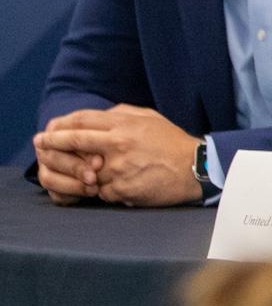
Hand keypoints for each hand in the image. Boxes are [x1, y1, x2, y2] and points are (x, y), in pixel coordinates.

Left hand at [33, 105, 201, 206]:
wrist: (196, 168)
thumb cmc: (172, 142)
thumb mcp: (149, 117)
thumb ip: (121, 113)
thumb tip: (98, 115)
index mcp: (124, 125)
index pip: (81, 121)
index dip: (59, 126)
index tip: (47, 131)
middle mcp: (118, 145)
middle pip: (74, 143)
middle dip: (52, 145)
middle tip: (40, 146)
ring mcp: (118, 169)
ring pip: (83, 171)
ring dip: (76, 172)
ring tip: (73, 172)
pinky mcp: (122, 190)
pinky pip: (99, 191)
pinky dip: (100, 189)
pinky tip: (107, 186)